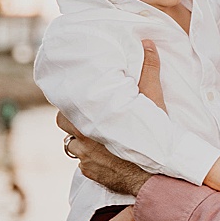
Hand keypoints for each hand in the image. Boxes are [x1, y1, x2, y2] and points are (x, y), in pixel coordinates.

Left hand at [55, 38, 166, 196]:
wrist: (155, 177)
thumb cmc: (154, 136)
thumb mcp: (154, 99)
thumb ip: (148, 70)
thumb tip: (148, 43)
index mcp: (89, 119)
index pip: (64, 107)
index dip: (71, 102)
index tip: (79, 99)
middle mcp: (81, 139)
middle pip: (64, 125)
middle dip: (74, 120)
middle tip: (89, 115)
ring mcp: (85, 159)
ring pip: (72, 146)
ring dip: (81, 141)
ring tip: (97, 136)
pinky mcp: (91, 174)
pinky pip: (83, 165)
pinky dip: (91, 160)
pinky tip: (104, 156)